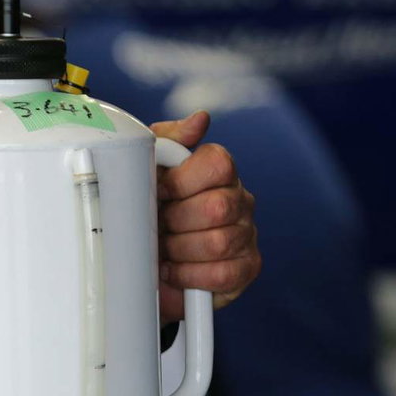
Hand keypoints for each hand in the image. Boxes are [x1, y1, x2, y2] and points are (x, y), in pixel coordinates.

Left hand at [152, 112, 259, 323]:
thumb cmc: (152, 210)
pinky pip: (222, 273)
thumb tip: (201, 119)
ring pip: (219, 242)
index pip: (218, 164)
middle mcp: (240, 199)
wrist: (147, 263)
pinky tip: (174, 270)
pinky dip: (189, 275)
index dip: (182, 181)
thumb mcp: (149, 169)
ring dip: (179, 250)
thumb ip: (169, 140)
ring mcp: (247, 234)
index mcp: (220, 171)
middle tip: (159, 226)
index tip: (159, 192)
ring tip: (164, 250)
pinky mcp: (246, 268)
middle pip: (217, 207)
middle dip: (177, 221)